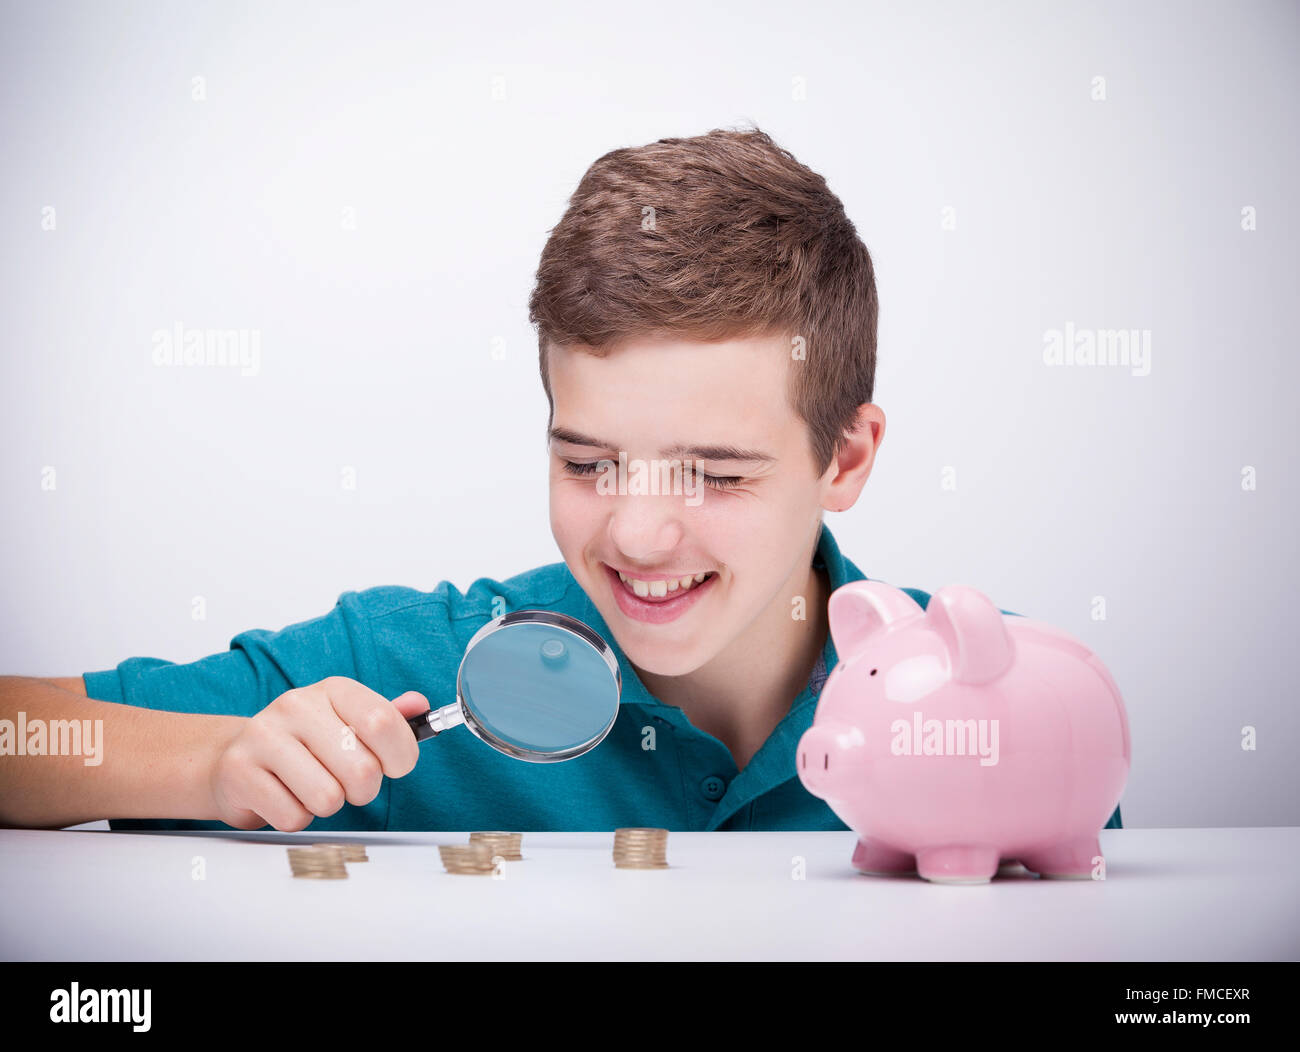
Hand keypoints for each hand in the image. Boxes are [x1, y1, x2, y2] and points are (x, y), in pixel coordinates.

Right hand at [208, 677, 429, 830]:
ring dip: (328, 806)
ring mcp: (264, 736)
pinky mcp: (239, 771)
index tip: (394, 767)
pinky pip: (293, 817)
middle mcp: (297, 705)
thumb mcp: (348, 722)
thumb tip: (420, 705)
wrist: (237, 758)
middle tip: (347, 784)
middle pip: (362, 770)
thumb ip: (388, 717)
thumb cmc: (306, 745)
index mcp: (334, 689)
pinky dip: (296, 817)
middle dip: (364, 791)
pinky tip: (285, 796)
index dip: (401, 756)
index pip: (384, 722)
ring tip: (312, 788)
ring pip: (327, 798)